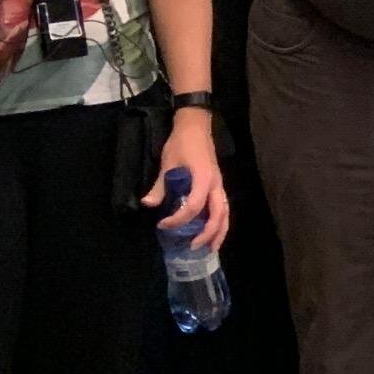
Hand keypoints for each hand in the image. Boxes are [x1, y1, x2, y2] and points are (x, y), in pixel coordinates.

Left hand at [143, 111, 230, 250]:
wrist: (196, 126)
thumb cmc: (181, 143)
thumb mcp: (167, 163)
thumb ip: (160, 186)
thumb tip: (148, 204)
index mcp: (204, 179)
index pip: (194, 207)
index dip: (178, 219)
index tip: (163, 224)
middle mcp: (216, 184)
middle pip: (218, 215)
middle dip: (207, 234)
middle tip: (193, 247)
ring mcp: (220, 185)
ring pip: (225, 213)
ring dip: (219, 232)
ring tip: (211, 248)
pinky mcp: (218, 185)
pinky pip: (223, 208)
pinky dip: (220, 222)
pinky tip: (212, 231)